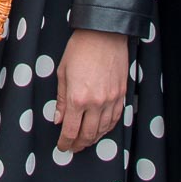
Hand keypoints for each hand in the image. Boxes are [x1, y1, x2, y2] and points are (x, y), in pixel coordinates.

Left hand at [54, 29, 130, 153]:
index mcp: (77, 98)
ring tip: (86, 141)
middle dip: (79, 144)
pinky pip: (115, 118)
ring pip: (104, 129)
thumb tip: (58, 119)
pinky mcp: (122, 94)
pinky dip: (108, 128)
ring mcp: (111, 100)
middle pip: (88, 134)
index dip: (65, 142)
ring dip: (94, 138)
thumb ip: (61, 99)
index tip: (62, 147)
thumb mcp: (62, 73)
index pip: (71, 130)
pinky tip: (101, 129)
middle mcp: (96, 103)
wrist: (104, 34)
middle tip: (73, 147)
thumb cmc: (80, 49)